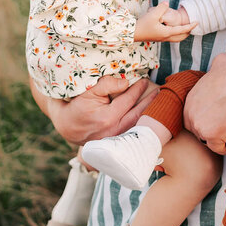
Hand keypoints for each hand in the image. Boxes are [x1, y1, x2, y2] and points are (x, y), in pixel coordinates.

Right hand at [30, 75, 151, 143]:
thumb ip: (106, 84)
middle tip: (159, 91)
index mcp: (107, 118)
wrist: (66, 126)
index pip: (128, 101)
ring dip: (148, 115)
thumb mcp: (88, 91)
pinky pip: (131, 133)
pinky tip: (149, 118)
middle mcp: (113, 132)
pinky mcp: (115, 144)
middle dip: (150, 102)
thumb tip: (126, 82)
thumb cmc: (76, 106)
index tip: (144, 80)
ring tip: (159, 103)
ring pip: (137, 126)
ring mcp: (114, 140)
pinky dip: (141, 125)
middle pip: (138, 115)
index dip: (138, 89)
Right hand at [133, 2, 196, 42]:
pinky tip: (173, 28)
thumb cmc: (142, 25)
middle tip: (193, 25)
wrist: (131, 33)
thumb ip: (161, 8)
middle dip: (188, 32)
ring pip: (175, 38)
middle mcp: (165, 37)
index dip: (190, 26)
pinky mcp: (157, 38)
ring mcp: (161, 39)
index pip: (182, 30)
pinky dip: (176, 34)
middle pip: (181, 37)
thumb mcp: (152, 14)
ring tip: (185, 28)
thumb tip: (167, 3)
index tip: (197, 22)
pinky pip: (170, 37)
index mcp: (166, 33)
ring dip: (182, 34)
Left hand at [182, 53, 225, 153]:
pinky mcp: (211, 136)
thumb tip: (219, 64)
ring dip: (215, 139)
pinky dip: (224, 148)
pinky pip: (216, 148)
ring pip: (205, 139)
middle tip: (221, 129)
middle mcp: (190, 113)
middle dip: (207, 129)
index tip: (215, 119)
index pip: (191, 115)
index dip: (204, 118)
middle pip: (196, 129)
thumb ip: (214, 66)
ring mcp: (199, 126)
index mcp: (190, 99)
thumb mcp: (220, 63)